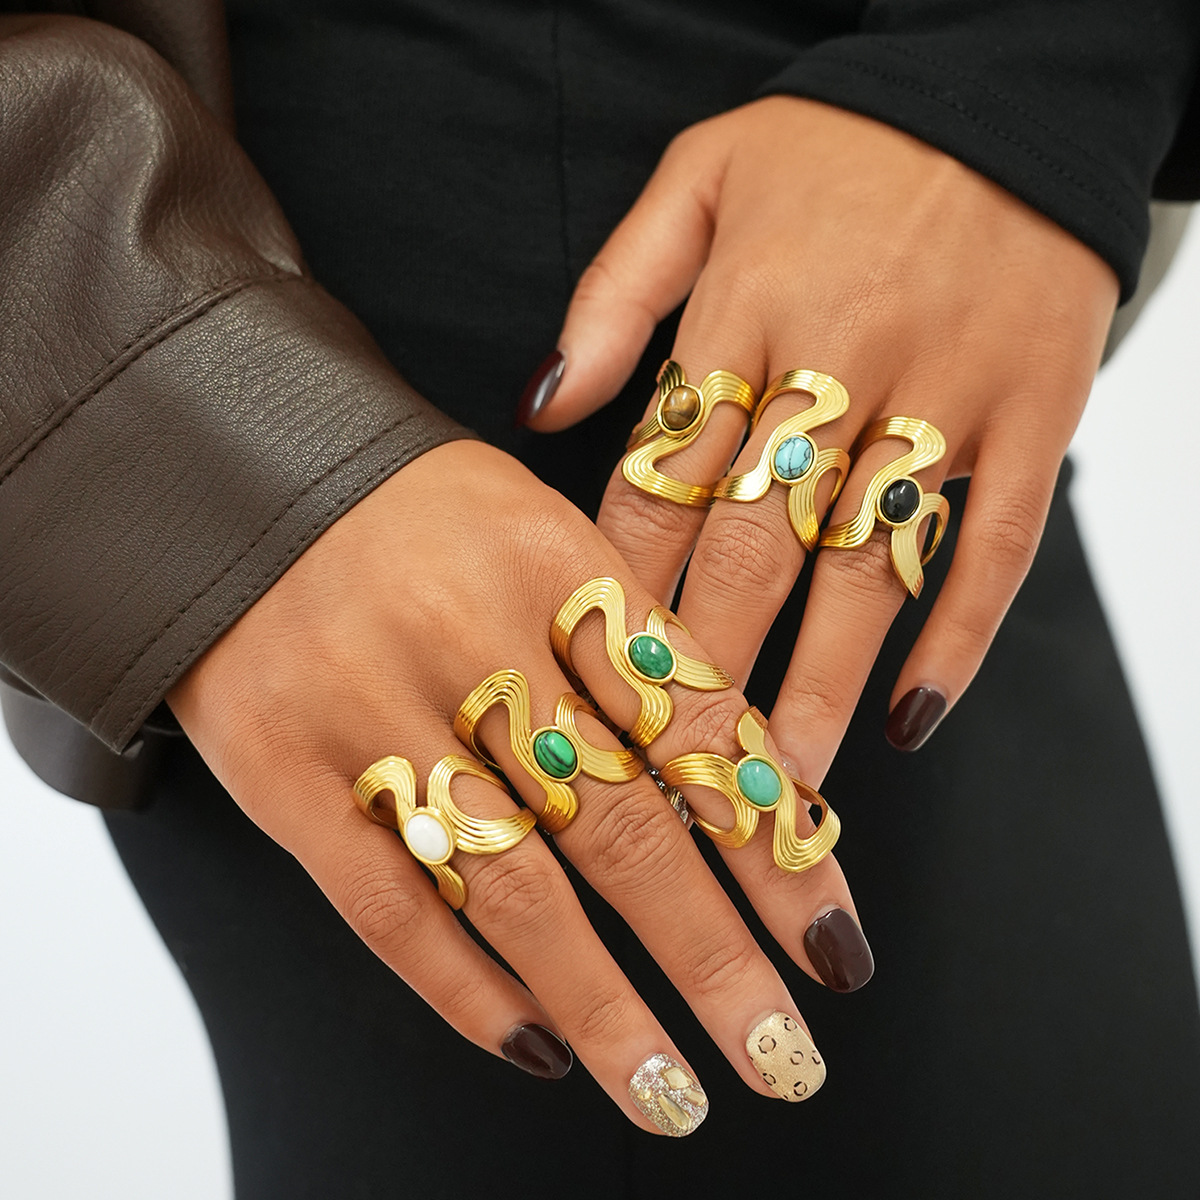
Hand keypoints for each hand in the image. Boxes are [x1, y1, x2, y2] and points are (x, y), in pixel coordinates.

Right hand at [168, 440, 866, 1133]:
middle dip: (713, 956)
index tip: (829, 942)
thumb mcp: (539, 528)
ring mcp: (374, 711)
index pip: (698, 728)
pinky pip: (386, 903)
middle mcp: (476, 641)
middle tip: (783, 1057)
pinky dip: (463, 988)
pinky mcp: (285, 773)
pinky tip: (536, 1043)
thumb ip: (627, 641)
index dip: (773, 848)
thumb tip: (733, 780)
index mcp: (561, 565)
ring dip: (604, 1004)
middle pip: (619, 827)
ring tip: (671, 1095)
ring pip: (511, 888)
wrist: (232, 473)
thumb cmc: (415, 512)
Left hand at [524, 97, 1117, 778]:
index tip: (592, 682)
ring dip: (819, 683)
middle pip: (753, 547)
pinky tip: (916, 714)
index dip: (622, 590)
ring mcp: (945, 398)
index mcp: (742, 318)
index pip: (662, 484)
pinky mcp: (1033, 415)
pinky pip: (995, 543)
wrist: (1006, 93)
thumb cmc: (838, 142)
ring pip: (866, 567)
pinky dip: (960, 634)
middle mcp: (836, 370)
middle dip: (708, 670)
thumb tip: (542, 405)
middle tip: (671, 780)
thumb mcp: (700, 175)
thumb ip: (616, 294)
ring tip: (781, 790)